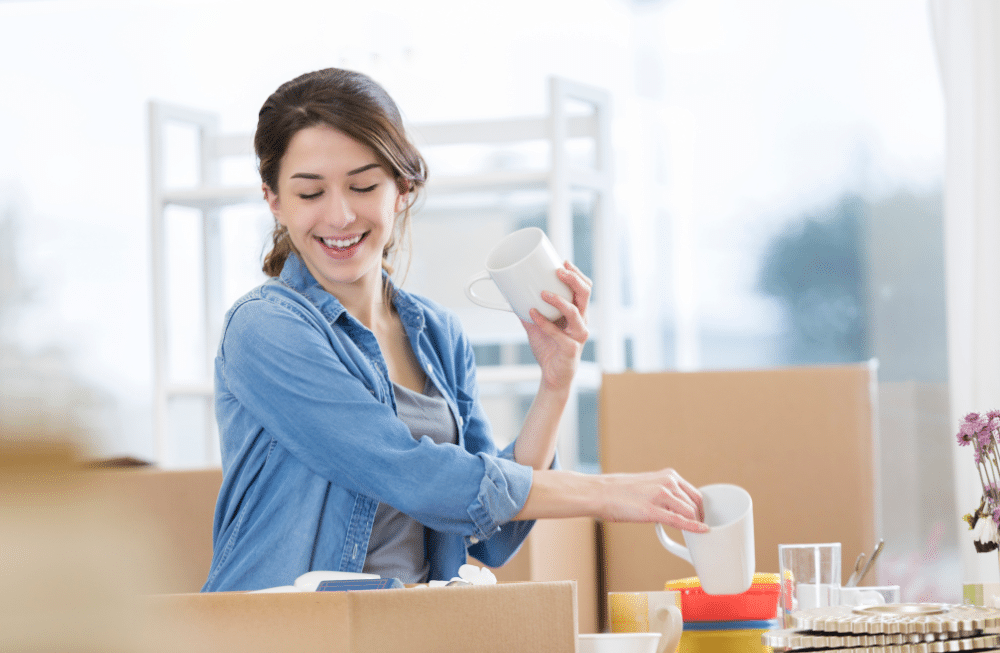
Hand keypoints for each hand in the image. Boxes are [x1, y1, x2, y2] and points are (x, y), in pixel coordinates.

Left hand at [521, 261, 591, 390]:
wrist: (552, 376)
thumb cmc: (549, 349)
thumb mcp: (536, 326)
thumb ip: (527, 311)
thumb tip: (510, 295)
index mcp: (577, 313)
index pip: (584, 289)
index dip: (576, 274)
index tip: (562, 262)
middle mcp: (581, 322)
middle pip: (585, 294)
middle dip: (573, 279)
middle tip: (558, 271)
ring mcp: (578, 335)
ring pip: (575, 312)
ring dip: (559, 300)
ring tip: (543, 293)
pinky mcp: (570, 349)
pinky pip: (557, 333)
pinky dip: (543, 322)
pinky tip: (532, 314)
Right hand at [599, 468, 706, 532]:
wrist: (601, 492)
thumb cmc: (620, 491)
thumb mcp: (649, 484)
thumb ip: (665, 492)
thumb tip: (675, 507)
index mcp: (668, 475)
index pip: (695, 494)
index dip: (700, 510)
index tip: (700, 519)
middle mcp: (668, 482)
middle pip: (695, 504)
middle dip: (699, 519)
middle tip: (697, 530)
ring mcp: (661, 495)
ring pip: (690, 513)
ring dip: (693, 525)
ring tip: (690, 535)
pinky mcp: (652, 510)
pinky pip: (679, 520)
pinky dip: (693, 527)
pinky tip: (701, 532)